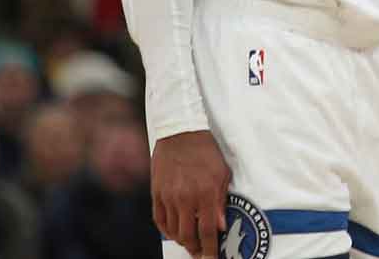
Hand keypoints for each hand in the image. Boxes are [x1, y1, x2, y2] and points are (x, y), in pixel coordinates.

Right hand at [151, 130, 231, 258]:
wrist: (180, 132)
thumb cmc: (205, 151)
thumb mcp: (222, 174)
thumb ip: (221, 201)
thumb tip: (221, 225)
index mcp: (205, 194)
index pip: (208, 231)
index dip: (210, 249)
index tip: (212, 258)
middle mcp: (185, 199)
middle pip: (188, 236)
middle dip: (196, 249)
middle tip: (201, 253)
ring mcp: (168, 197)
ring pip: (173, 231)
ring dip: (182, 241)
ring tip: (190, 244)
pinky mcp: (156, 193)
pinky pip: (159, 220)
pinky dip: (167, 230)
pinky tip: (174, 233)